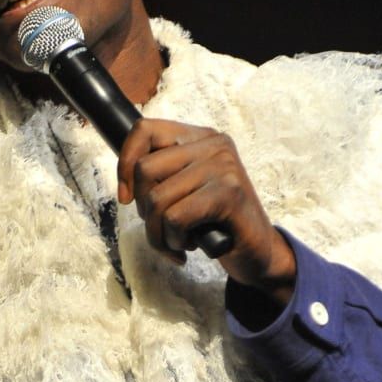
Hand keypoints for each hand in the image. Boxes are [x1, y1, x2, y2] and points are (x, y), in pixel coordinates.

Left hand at [116, 118, 296, 304]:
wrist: (257, 251)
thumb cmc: (215, 222)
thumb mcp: (185, 190)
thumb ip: (160, 176)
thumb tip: (125, 183)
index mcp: (200, 137)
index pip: (145, 129)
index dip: (125, 163)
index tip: (128, 197)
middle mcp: (213, 144)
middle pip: (145, 169)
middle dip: (144, 209)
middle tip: (164, 227)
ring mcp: (223, 166)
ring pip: (157, 199)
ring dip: (158, 234)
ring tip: (177, 241)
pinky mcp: (229, 193)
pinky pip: (176, 217)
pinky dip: (174, 240)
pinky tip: (190, 245)